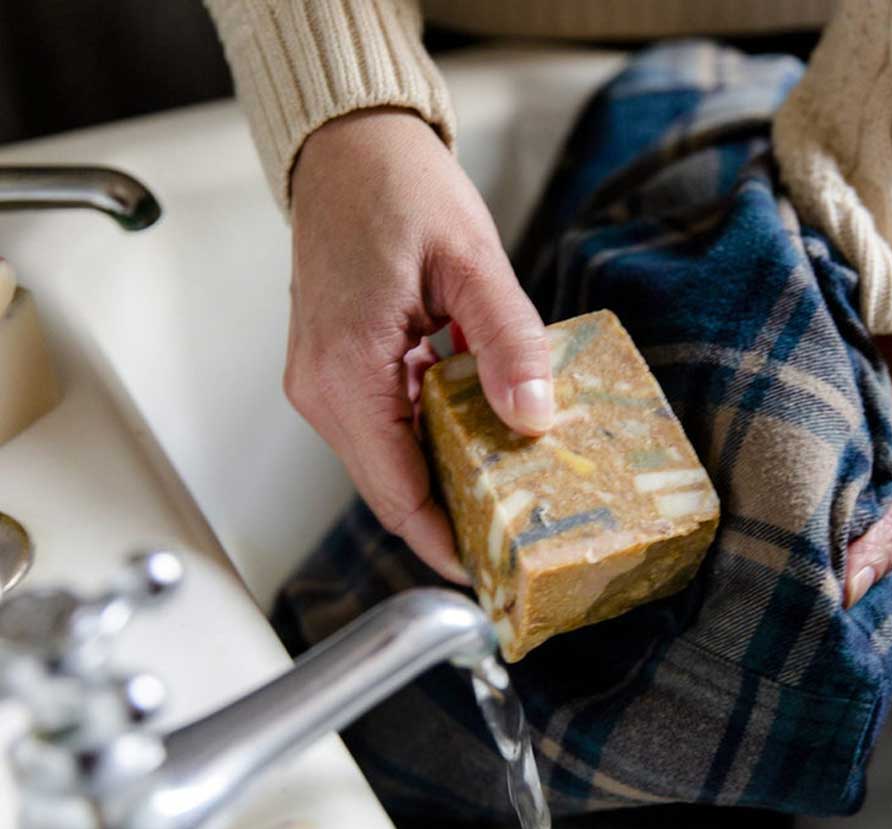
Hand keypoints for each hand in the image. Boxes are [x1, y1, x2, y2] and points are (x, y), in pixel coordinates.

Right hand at [287, 109, 553, 582]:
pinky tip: (478, 440)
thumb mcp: (472, 262)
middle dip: (452, 521)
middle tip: (517, 539)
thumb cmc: (396, 189)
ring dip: (443, 482)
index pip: (397, 494)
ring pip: (387, 464)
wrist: (348, 151)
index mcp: (347, 372)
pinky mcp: (334, 372)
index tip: (489, 578)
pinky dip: (427, 445)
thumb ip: (508, 345)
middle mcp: (321, 390)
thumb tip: (534, 420)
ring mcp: (321, 383)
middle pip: (391, 490)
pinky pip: (383, 431)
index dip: (445, 544)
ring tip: (508, 496)